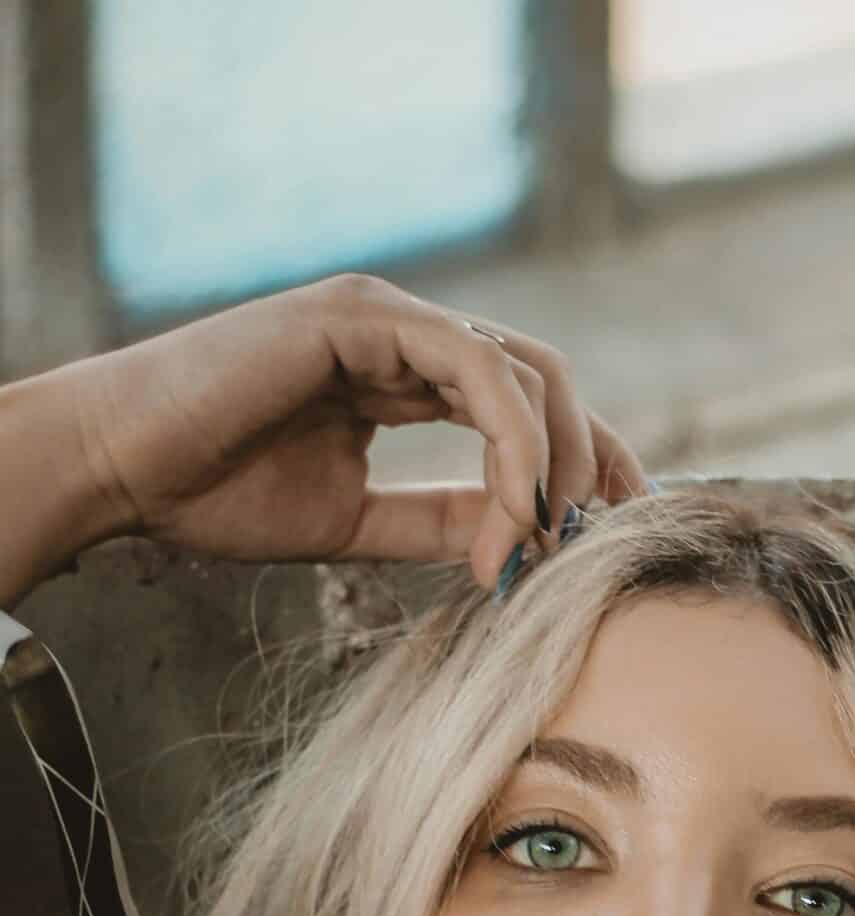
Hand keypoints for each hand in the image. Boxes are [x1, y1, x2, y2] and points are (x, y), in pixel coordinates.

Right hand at [48, 273, 646, 590]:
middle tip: (593, 548)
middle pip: (547, 384)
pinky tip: (515, 514)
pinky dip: (514, 448)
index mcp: (404, 375)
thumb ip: (440, 521)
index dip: (585, 467)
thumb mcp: (359, 522)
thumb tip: (524, 545)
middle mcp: (407, 336)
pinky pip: (480, 371)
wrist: (126, 469)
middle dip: (593, 466)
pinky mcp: (367, 316)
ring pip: (526, 374)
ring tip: (543, 546)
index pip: (526, 408)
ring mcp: (389, 317)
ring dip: (557, 466)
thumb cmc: (217, 493)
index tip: (616, 536)